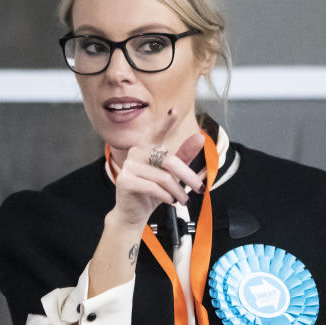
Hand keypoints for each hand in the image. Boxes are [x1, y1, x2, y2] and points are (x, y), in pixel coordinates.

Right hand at [109, 109, 205, 229]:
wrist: (133, 213)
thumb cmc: (152, 192)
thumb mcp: (171, 174)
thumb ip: (184, 156)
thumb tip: (200, 138)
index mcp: (146, 148)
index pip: (156, 132)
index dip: (165, 122)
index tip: (174, 111)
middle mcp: (136, 152)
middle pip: (168, 160)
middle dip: (188, 176)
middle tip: (200, 188)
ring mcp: (129, 166)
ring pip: (163, 177)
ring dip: (178, 191)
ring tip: (183, 200)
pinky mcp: (125, 180)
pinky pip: (152, 187)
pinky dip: (166, 196)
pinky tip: (170, 201)